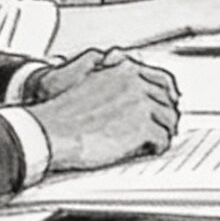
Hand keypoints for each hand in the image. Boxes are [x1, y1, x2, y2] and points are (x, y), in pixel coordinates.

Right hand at [25, 49, 179, 172]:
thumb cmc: (63, 114)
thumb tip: (127, 94)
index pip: (162, 79)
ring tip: (159, 140)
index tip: (169, 104)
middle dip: (167, 114)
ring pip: (168, 118)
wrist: (49, 132)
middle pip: (168, 99)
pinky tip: (153, 150)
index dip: (168, 94)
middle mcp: (136, 83)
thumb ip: (112, 82)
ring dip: (165, 130)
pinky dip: (160, 146)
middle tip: (166, 127)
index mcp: (124, 70)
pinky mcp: (142, 127)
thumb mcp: (90, 83)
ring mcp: (141, 104)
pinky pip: (163, 138)